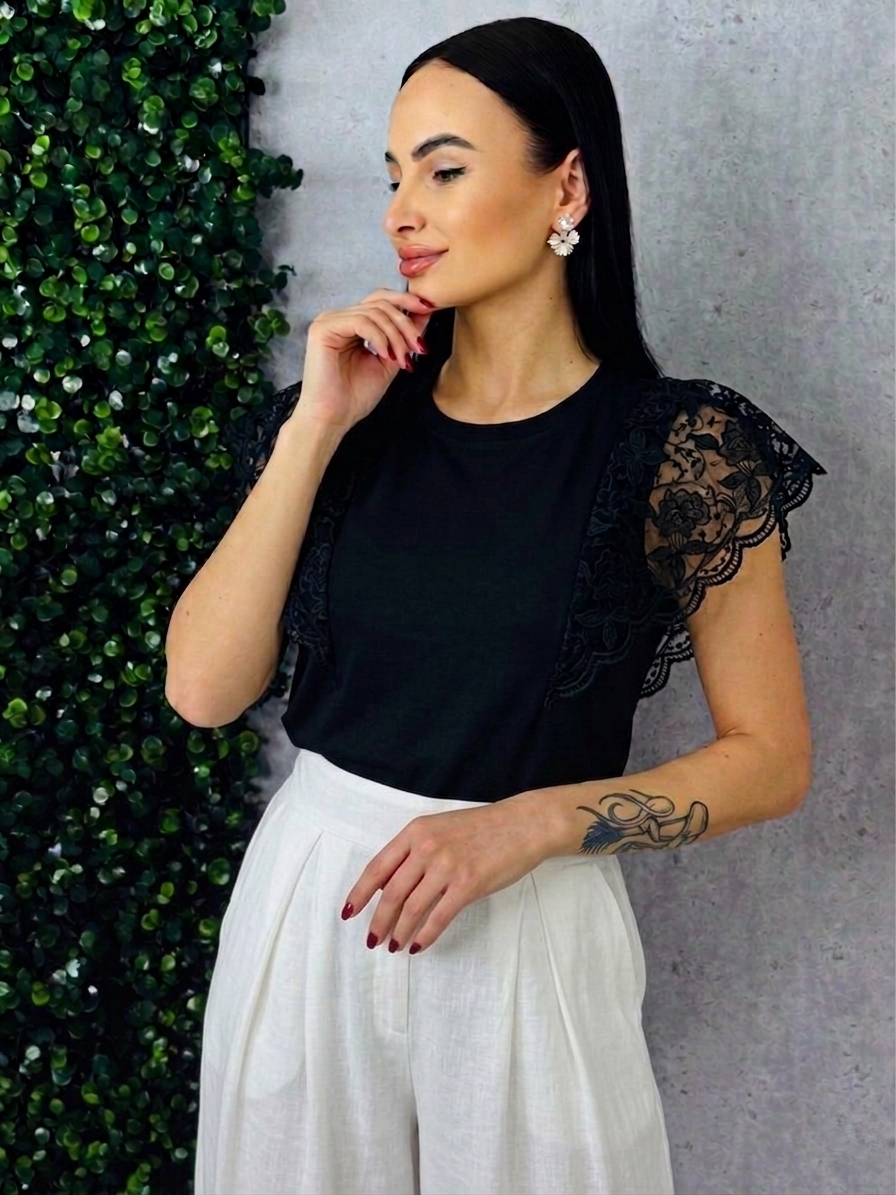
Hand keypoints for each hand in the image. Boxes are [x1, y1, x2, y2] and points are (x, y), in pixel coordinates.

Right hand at [297, 288, 436, 435]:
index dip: (406, 302)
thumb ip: (403, 336)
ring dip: (395, 336)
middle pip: (380, 301)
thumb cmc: (355, 396)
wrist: (333, 419)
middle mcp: (338, 318)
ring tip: (402, 360)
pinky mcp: (322, 329)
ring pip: (374, 312)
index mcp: (351, 323)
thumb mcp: (389, 360)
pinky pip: (360, 322)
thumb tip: (425, 311)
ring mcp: (328, 321)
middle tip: (418, 348)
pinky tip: (385, 356)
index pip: (381, 300)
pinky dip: (379, 338)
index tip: (430, 310)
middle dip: (405, 323)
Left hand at [340, 794, 556, 953]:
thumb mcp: (440, 829)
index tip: (349, 912)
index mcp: (415, 832)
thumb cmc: (481, 828)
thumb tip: (389, 887)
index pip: (377, 867)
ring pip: (412, 908)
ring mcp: (447, 866)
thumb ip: (414, 852)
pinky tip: (418, 945)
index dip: (360, 893)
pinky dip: (425, 935)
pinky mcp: (468, 884)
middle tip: (372, 940)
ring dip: (398, 931)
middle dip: (378, 920)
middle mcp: (427, 847)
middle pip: (391, 893)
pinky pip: (439, 916)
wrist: (521, 825)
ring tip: (392, 945)